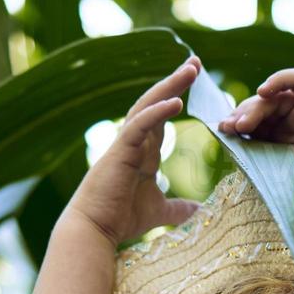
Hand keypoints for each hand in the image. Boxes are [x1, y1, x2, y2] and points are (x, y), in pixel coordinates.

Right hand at [66, 55, 204, 246]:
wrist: (94, 230)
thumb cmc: (120, 219)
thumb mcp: (159, 212)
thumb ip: (178, 209)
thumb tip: (199, 212)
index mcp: (142, 152)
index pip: (161, 117)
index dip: (176, 97)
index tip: (195, 81)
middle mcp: (134, 142)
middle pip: (155, 103)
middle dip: (175, 81)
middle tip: (195, 62)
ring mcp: (125, 145)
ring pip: (147, 106)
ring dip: (169, 86)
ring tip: (190, 70)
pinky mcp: (120, 152)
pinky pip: (139, 125)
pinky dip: (157, 112)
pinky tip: (176, 101)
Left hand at [217, 68, 293, 198]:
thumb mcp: (270, 161)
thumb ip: (251, 144)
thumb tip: (224, 129)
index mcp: (281, 136)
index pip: (255, 120)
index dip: (238, 121)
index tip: (223, 129)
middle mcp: (293, 120)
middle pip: (262, 106)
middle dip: (243, 114)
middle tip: (229, 127)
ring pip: (275, 95)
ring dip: (255, 106)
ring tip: (243, 123)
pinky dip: (279, 79)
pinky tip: (262, 91)